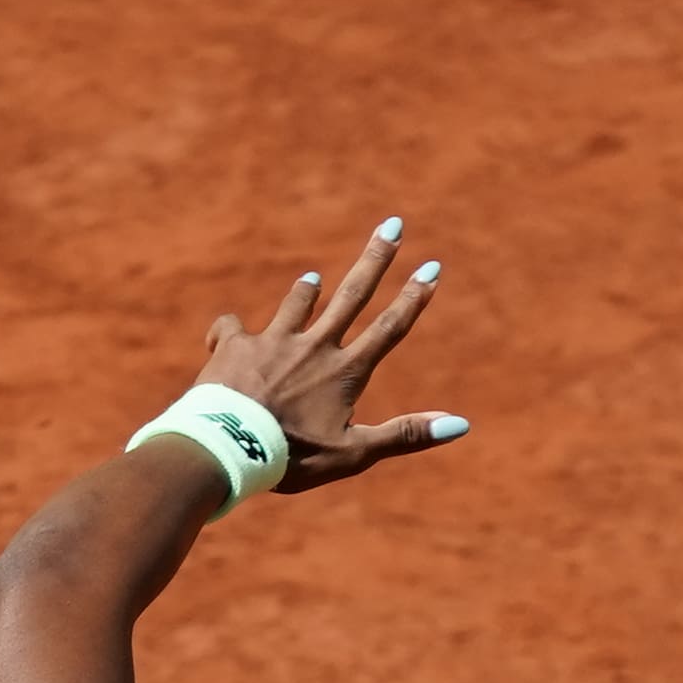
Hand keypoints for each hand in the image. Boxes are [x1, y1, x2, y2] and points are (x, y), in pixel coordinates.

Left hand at [192, 215, 464, 493]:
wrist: (229, 447)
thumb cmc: (293, 457)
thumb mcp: (354, 453)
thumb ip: (405, 435)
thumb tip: (460, 424)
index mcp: (345, 372)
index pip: (389, 328)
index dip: (413, 298)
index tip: (431, 266)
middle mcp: (314, 346)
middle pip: (353, 294)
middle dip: (376, 258)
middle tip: (392, 225)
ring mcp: (274, 341)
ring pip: (296, 304)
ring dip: (306, 292)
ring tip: (311, 280)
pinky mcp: (235, 346)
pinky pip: (230, 329)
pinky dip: (229, 333)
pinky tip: (221, 340)